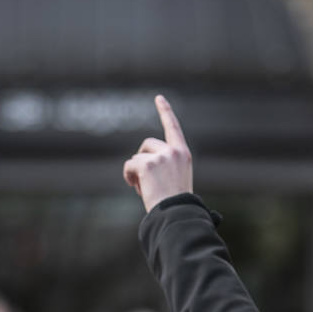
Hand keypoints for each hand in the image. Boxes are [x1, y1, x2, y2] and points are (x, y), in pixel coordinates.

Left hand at [122, 96, 193, 211]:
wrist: (176, 213)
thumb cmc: (176, 203)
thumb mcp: (176, 179)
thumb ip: (164, 165)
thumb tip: (138, 163)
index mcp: (183, 154)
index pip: (173, 127)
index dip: (165, 111)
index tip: (158, 98)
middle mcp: (173, 151)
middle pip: (147, 145)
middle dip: (142, 160)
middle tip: (145, 181)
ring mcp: (160, 156)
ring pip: (137, 157)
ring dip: (136, 171)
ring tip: (144, 188)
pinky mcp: (147, 164)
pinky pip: (130, 165)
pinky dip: (129, 176)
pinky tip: (135, 186)